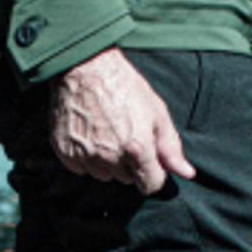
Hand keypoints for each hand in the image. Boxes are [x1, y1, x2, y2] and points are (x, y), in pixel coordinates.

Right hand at [48, 48, 195, 193]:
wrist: (84, 66)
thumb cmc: (124, 86)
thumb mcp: (156, 113)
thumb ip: (171, 147)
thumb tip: (187, 174)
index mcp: (137, 149)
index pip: (151, 185)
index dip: (153, 173)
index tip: (149, 158)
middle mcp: (110, 158)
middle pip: (127, 179)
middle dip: (130, 163)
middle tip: (125, 133)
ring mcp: (85, 156)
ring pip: (104, 175)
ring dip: (107, 162)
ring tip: (106, 132)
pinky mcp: (65, 153)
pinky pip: (81, 169)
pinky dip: (86, 156)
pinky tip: (89, 133)